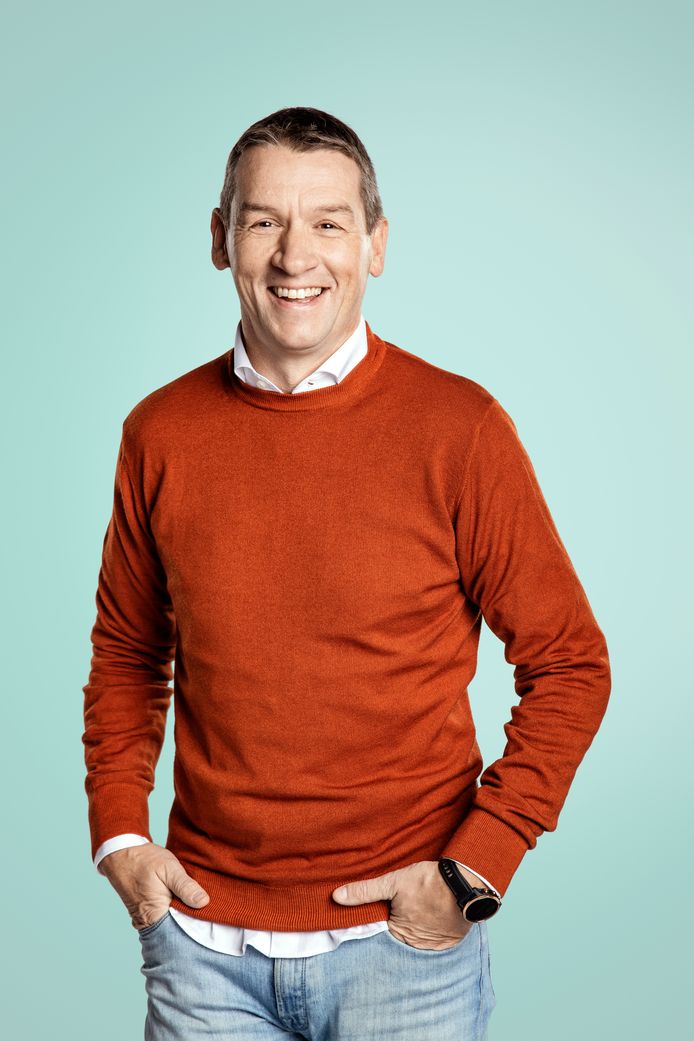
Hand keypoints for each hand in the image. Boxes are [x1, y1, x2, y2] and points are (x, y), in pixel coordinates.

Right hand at [99, 842, 209, 930]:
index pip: (182, 931)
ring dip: (186, 914)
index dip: (199, 925)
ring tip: (205, 906)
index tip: (216, 917)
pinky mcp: (149, 912)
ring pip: (173, 922)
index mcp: (155, 916)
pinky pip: (167, 916)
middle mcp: (149, 923)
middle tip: (214, 911)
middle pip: (178, 929)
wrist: (122, 854)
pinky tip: (190, 902)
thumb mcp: (168, 869)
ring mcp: (147, 919)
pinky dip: (178, 910)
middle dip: (195, 921)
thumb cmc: (144, 860)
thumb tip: (204, 902)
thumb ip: (185, 886)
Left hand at [332, 860, 474, 949]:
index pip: (380, 928)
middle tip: (405, 904)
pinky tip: (432, 914)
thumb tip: (336, 896)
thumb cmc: (428, 882)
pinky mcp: (448, 942)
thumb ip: (365, 891)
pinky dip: (431, 929)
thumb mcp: (393, 882)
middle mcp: (414, 944)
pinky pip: (434, 939)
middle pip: (398, 933)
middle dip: (398, 921)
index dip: (378, 916)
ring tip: (419, 907)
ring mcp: (432, 945)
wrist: (466, 885)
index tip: (381, 906)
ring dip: (415, 926)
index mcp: (397, 931)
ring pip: (416, 936)